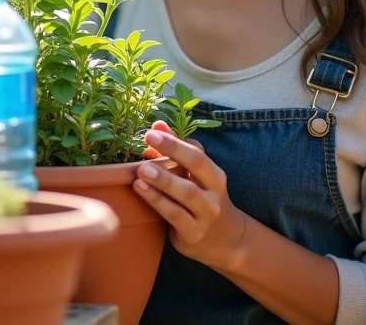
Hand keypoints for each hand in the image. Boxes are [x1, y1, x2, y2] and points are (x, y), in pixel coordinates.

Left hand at [135, 125, 248, 273]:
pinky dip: (157, 201)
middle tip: (148, 140)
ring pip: (185, 193)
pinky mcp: (193, 233)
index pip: (197, 153)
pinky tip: (141, 190)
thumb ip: (177, 151)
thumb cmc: (203, 201)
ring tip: (141, 170)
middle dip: (173, 151)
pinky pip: (174, 215)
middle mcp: (214, 193)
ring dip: (163, 180)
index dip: (175, 141)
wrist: (224, 241)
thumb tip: (157, 126)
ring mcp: (206, 214)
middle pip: (196, 167)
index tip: (152, 132)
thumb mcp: (195, 178)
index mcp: (215, 176)